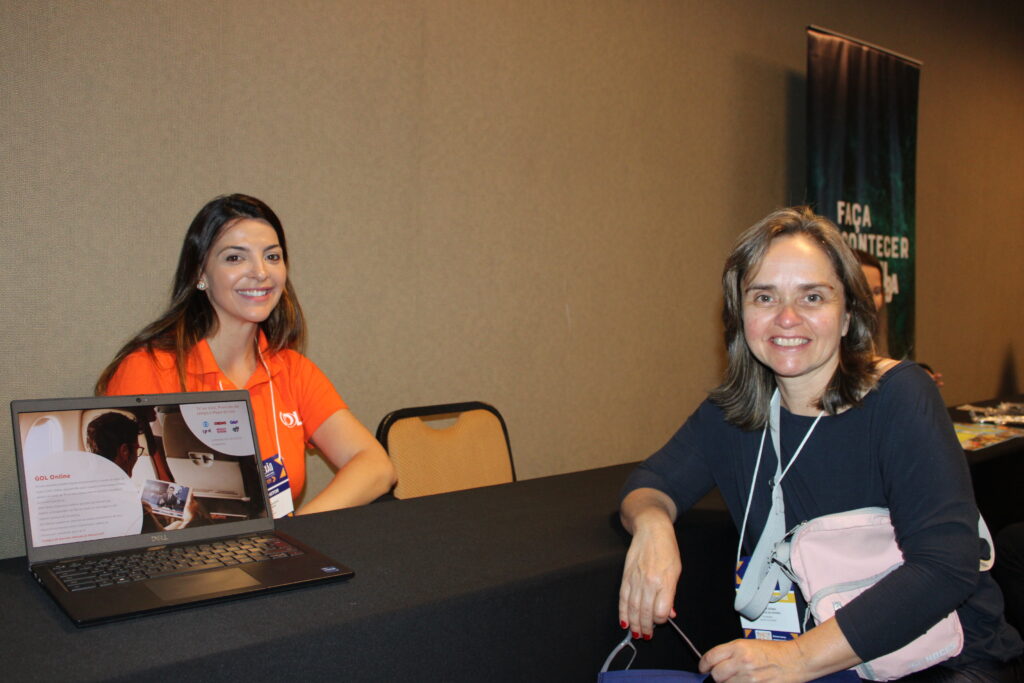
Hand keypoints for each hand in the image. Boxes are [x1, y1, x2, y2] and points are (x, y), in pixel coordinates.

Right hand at [618, 507, 681, 638]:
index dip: (662, 620)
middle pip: (645, 612)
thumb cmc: (668, 549)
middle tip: (646, 636)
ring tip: (636, 634)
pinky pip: (623, 598)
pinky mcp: (626, 576)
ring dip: (634, 624)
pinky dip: (623, 612)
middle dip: (646, 627)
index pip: (661, 611)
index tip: (662, 620)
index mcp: (665, 581)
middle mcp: (649, 582)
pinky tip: (624, 622)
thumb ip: (672, 594)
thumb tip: (670, 613)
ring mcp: (635, 579)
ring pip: (632, 608)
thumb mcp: (676, 571)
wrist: (651, 529)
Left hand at [700, 638, 803, 682]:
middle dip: (716, 676)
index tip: (703, 668)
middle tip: (721, 675)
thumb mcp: (749, 645)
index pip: (711, 657)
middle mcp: (742, 662)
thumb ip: (730, 653)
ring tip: (738, 678)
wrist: (794, 660)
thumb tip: (714, 663)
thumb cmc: (774, 652)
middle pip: (716, 675)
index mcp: (738, 648)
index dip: (703, 665)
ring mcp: (750, 677)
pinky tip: (743, 682)